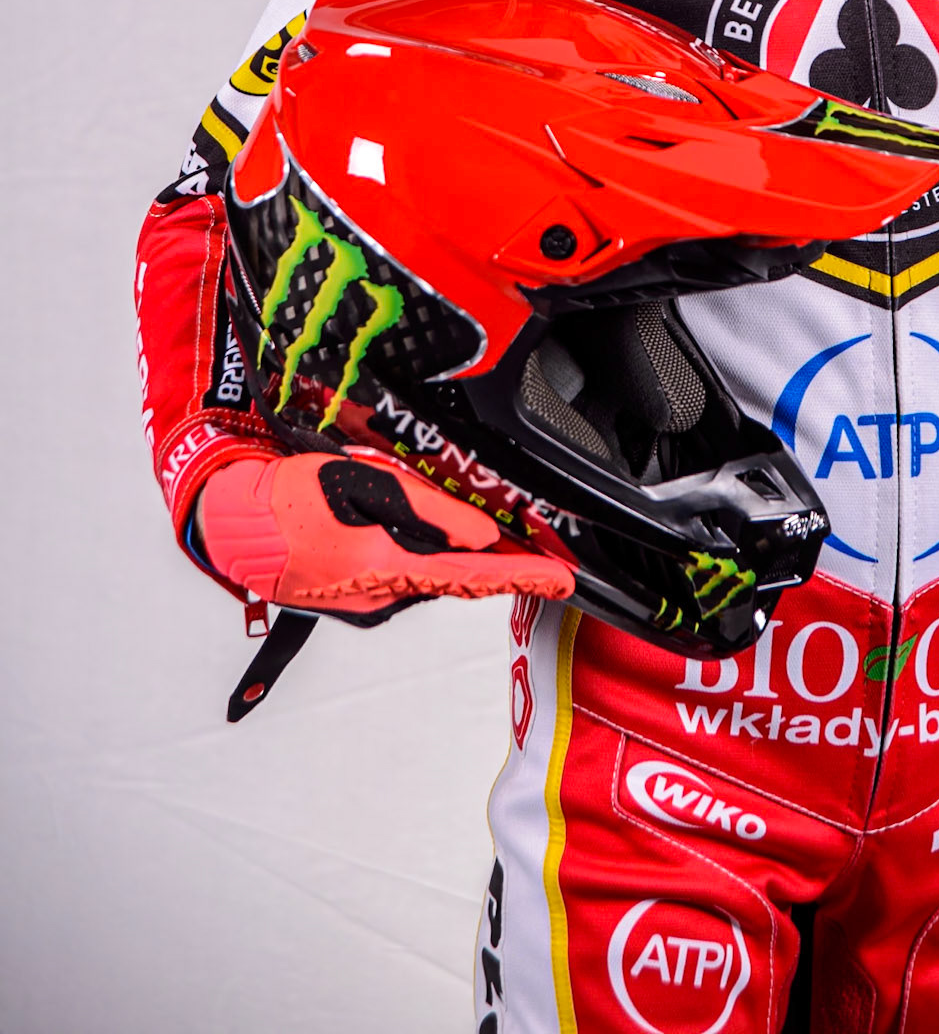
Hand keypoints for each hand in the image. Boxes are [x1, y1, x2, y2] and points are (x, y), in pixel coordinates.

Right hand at [197, 452, 574, 615]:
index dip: (521, 576)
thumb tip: (480, 536)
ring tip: (404, 509)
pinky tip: (388, 529)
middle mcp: (379, 596)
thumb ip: (425, 510)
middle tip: (511, 538)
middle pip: (450, 574)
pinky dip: (408, 555)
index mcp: (384, 567)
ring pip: (423, 572)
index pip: (472, 575)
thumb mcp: (360, 483)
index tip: (560, 579)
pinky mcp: (351, 601)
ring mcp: (364, 604)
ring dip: (435, 548)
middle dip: (480, 555)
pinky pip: (398, 576)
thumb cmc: (287, 499)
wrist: (229, 526)